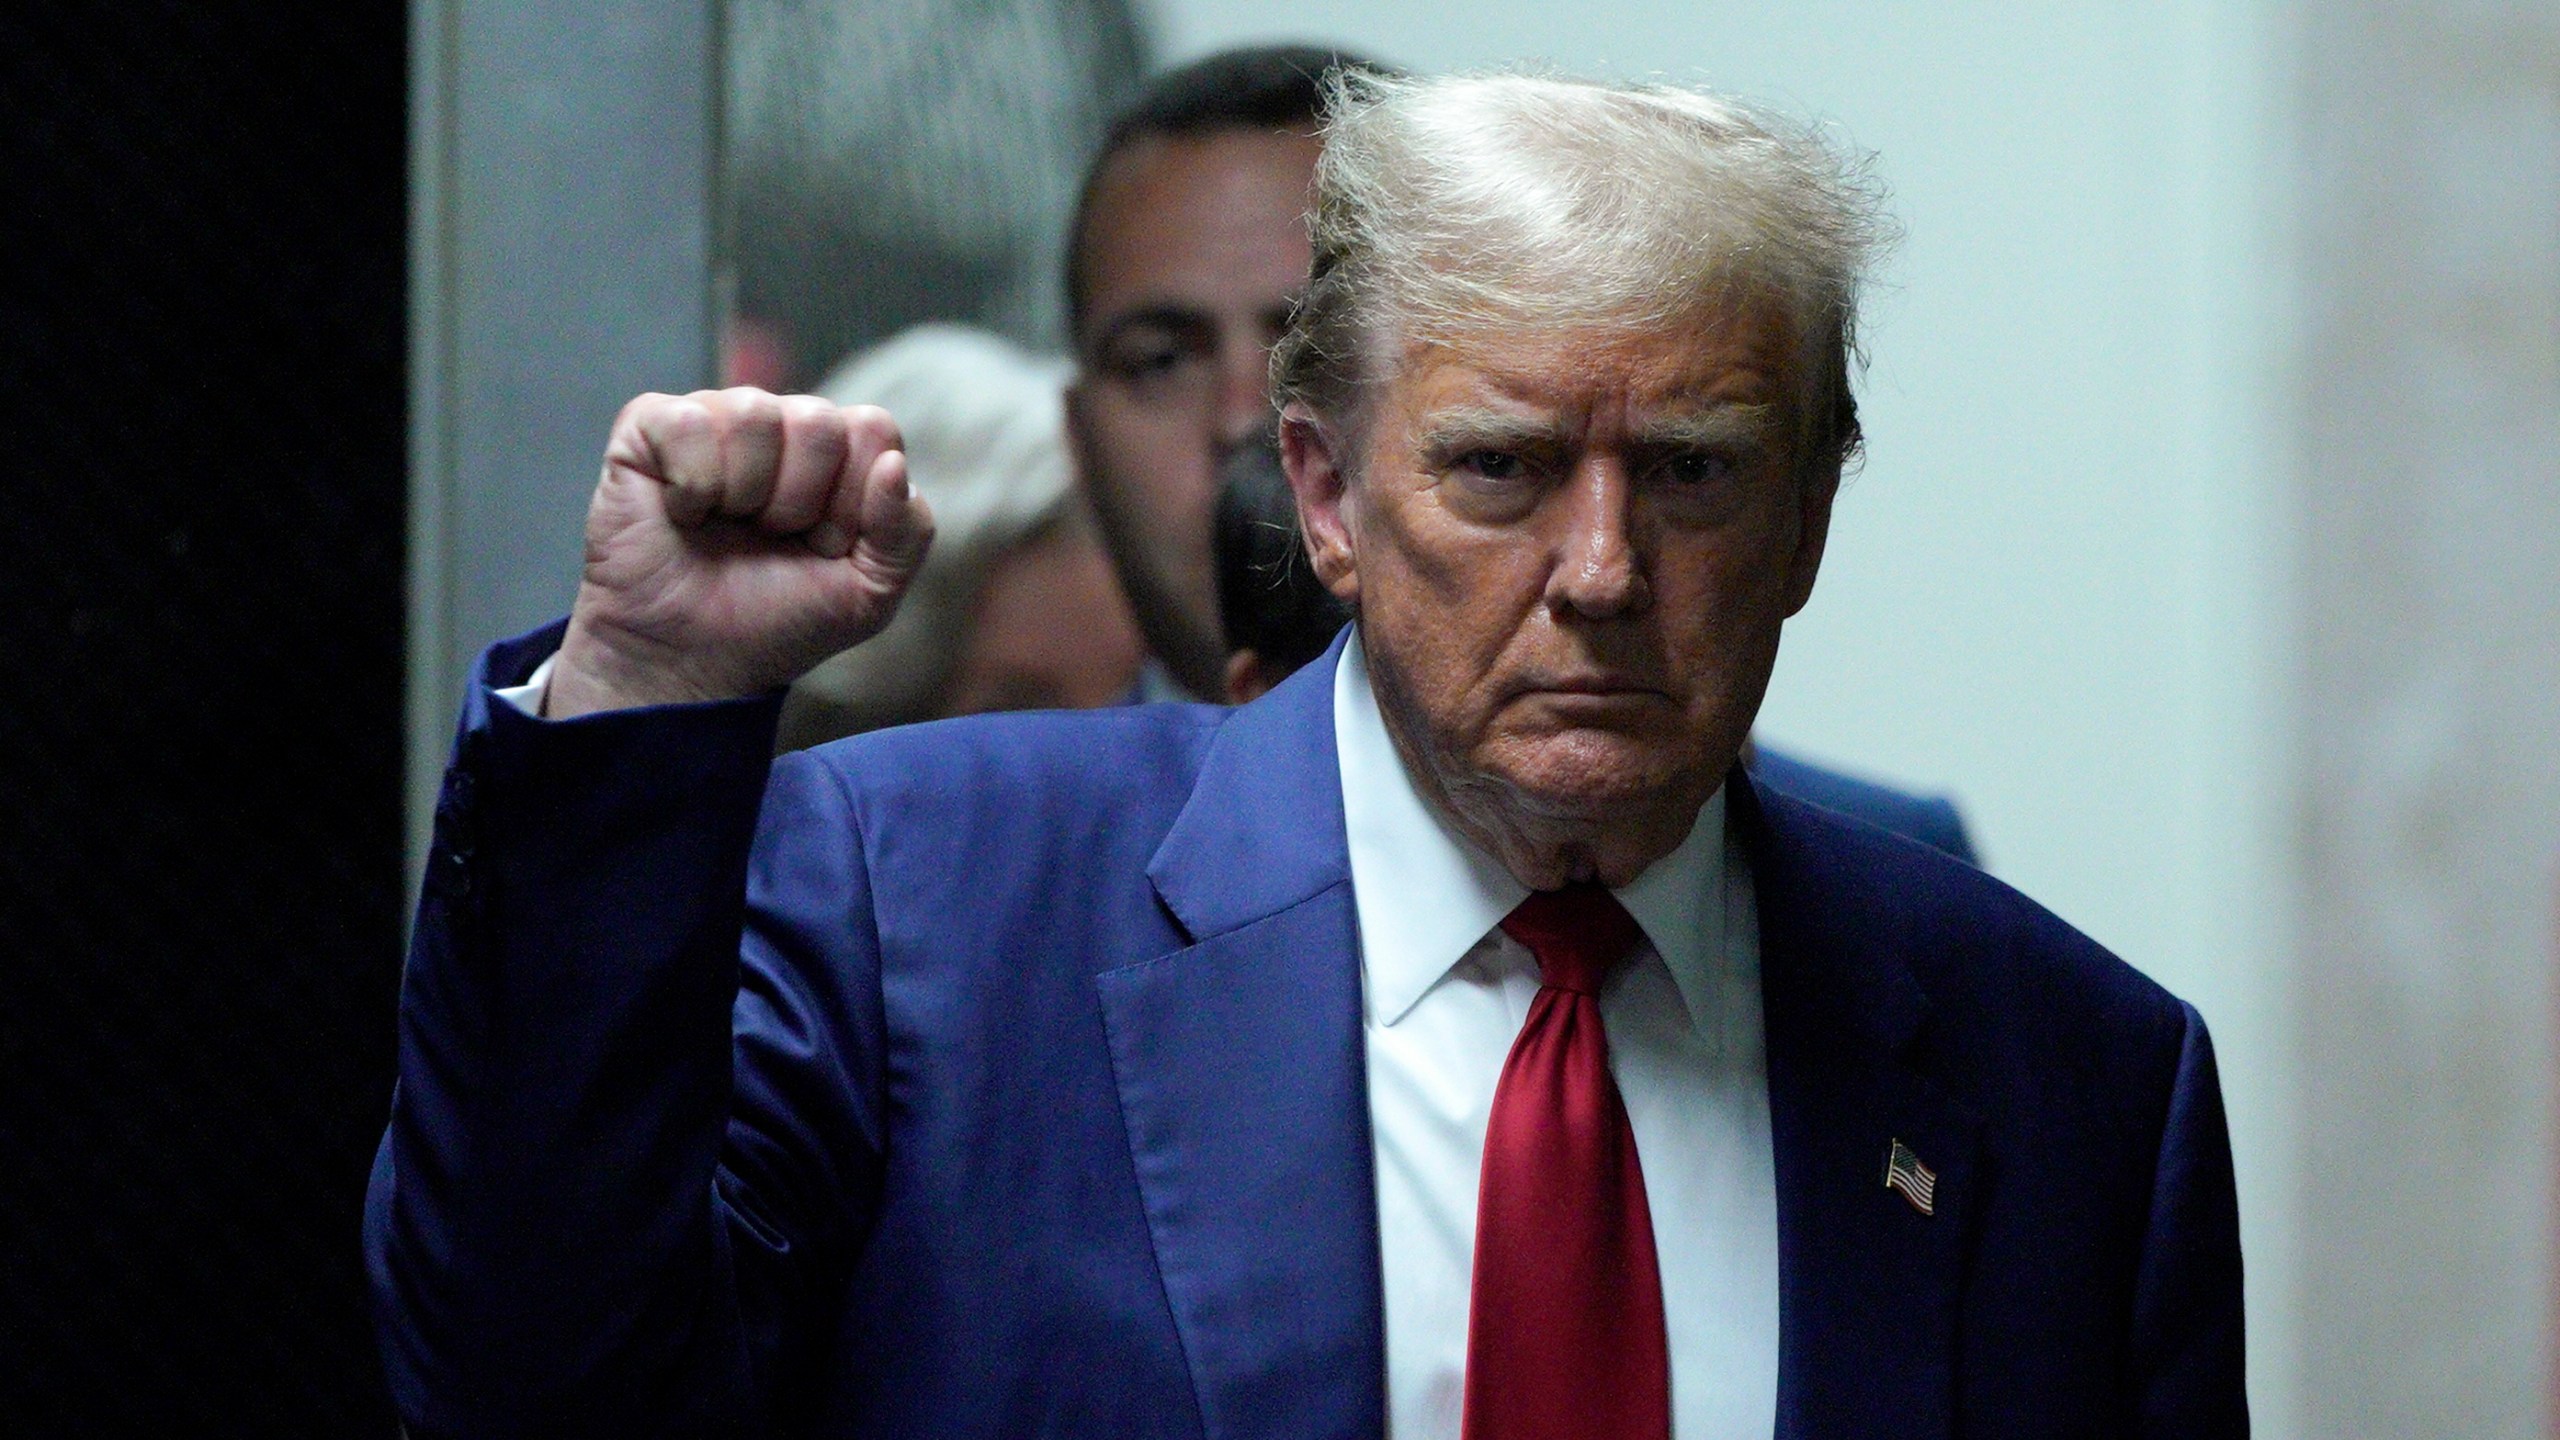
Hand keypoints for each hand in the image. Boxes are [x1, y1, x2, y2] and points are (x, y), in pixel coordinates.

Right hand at [547, 388, 933, 717]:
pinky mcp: (651, 427)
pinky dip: (692, 485)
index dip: (852, 499)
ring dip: (745, 494)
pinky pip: (689, 423)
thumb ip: (906, 531)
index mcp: (836, 452)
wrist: (693, 660)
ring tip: (725, 527)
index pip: (872, 428)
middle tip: (770, 539)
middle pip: (818, 418)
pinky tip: (684, 513)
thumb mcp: (870, 593)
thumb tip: (892, 463)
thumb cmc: (778, 620)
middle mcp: (778, 423)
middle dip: (799, 501)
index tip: (823, 545)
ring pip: (754, 413)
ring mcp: (715, 418)